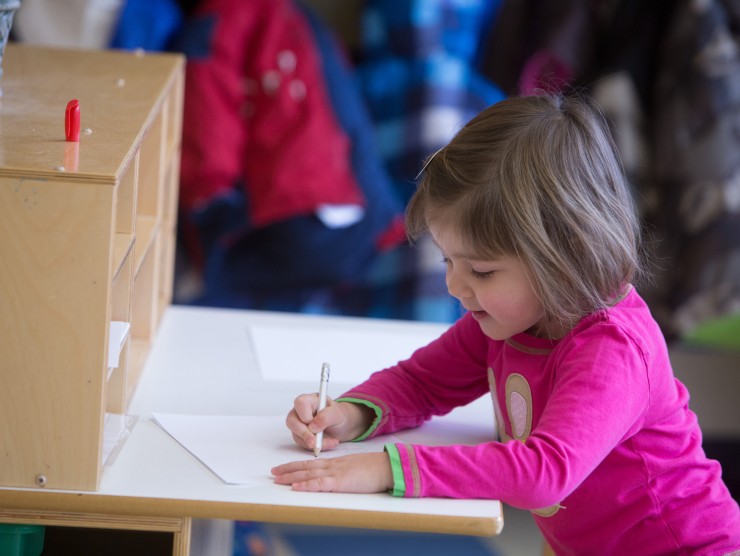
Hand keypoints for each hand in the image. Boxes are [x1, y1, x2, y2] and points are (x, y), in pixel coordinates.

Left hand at [272, 451, 392, 492]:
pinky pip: (319, 483)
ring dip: (291, 476)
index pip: (311, 463)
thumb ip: (344, 472)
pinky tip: (296, 486)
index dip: (296, 465)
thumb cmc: (374, 469)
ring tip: (277, 479)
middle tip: (273, 472)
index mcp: (336, 463)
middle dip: (288, 470)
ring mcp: (335, 472)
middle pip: (305, 467)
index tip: (284, 468)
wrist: (386, 466)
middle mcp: (332, 465)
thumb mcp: (355, 469)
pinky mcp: (340, 481)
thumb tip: (337, 479)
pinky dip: (306, 484)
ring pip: (308, 473)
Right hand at [286, 395, 372, 452]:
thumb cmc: (338, 415)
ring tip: (330, 442)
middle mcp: (301, 411)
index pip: (300, 403)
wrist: (342, 426)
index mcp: (310, 400)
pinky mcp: (300, 436)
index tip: (314, 425)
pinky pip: (303, 443)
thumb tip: (312, 427)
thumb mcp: (337, 413)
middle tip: (314, 443)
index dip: (305, 415)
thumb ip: (326, 417)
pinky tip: (328, 443)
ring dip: (312, 443)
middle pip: (291, 420)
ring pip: (296, 435)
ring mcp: (299, 424)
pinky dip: (315, 446)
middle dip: (304, 434)